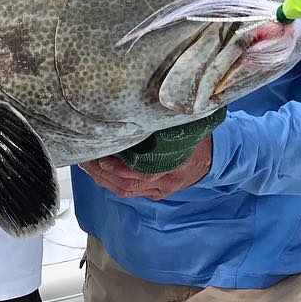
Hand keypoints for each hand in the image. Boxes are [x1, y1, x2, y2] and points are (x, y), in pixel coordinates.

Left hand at [80, 135, 212, 200]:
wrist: (215, 158)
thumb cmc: (196, 139)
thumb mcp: (183, 129)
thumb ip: (161, 126)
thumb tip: (135, 108)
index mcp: (175, 164)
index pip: (143, 172)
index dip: (120, 168)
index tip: (102, 158)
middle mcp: (166, 181)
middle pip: (128, 184)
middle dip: (103, 173)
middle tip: (85, 159)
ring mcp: (161, 190)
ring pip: (126, 190)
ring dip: (103, 180)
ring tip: (87, 165)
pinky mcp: (157, 193)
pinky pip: (130, 192)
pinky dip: (111, 184)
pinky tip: (98, 173)